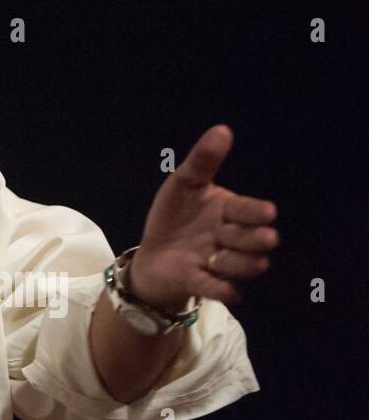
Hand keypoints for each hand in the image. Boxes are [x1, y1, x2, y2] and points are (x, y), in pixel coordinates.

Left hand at [128, 125, 278, 309]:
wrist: (153, 254)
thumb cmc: (174, 216)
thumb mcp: (183, 184)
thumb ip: (202, 161)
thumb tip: (223, 129)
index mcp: (229, 212)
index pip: (250, 211)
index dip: (257, 213)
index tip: (266, 213)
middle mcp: (230, 239)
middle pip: (252, 240)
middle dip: (251, 239)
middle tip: (251, 237)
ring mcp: (219, 263)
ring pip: (241, 265)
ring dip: (235, 263)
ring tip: (216, 257)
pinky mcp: (201, 283)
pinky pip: (219, 289)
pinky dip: (223, 290)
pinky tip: (229, 291)